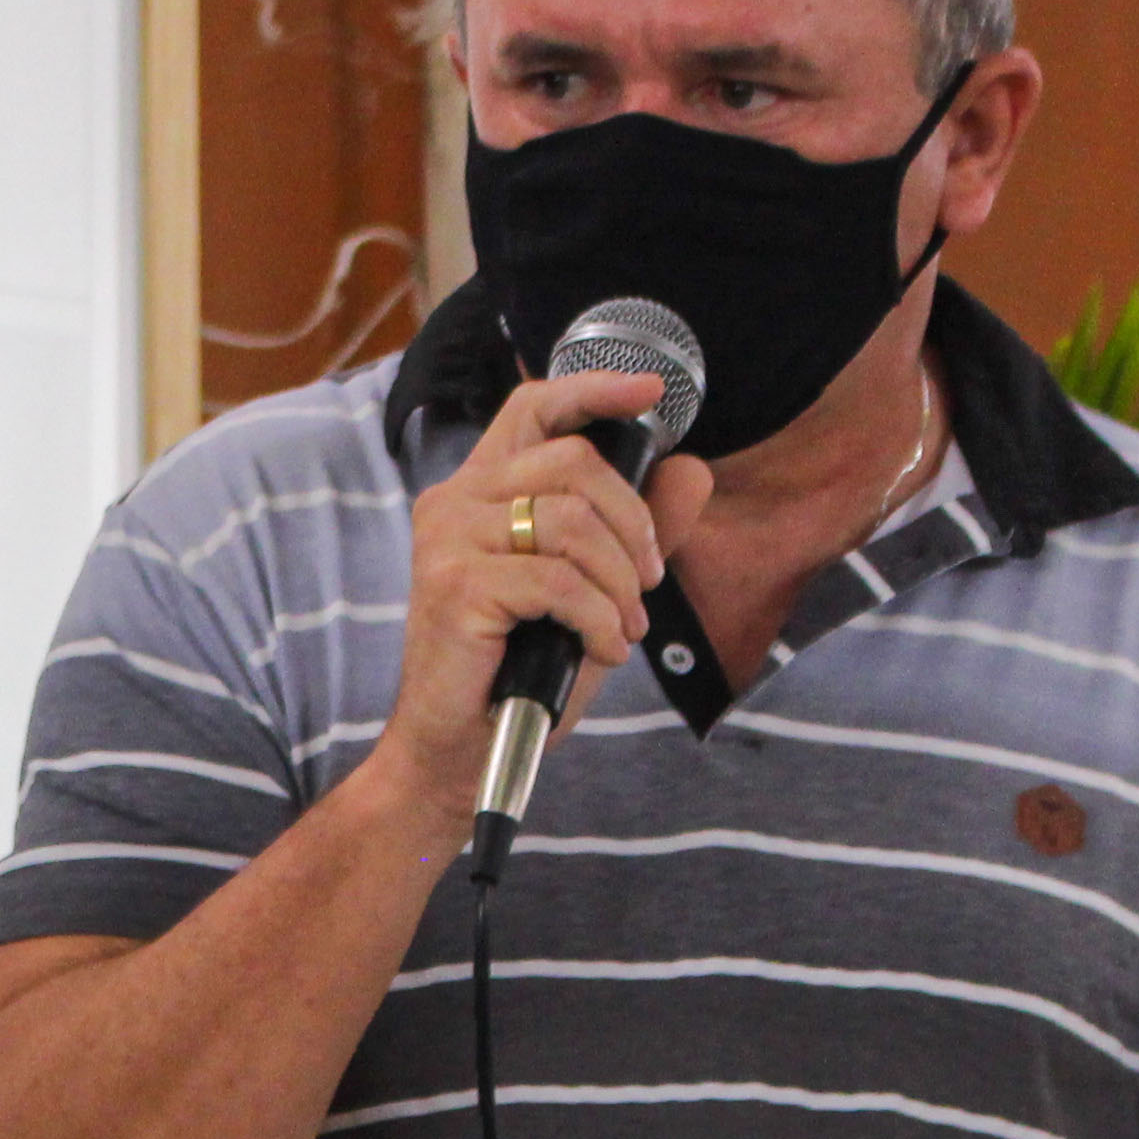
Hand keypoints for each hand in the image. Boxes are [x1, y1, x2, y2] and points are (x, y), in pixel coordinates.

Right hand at [364, 373, 715, 823]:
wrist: (461, 750)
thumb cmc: (519, 673)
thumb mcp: (595, 593)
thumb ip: (638, 532)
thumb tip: (690, 469)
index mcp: (482, 490)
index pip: (535, 406)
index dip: (594, 387)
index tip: (651, 392)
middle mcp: (455, 501)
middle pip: (574, 462)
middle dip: (634, 523)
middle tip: (645, 585)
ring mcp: (449, 540)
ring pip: (573, 520)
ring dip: (619, 582)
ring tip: (621, 627)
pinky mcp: (456, 585)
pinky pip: (560, 580)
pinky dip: (599, 620)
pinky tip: (600, 650)